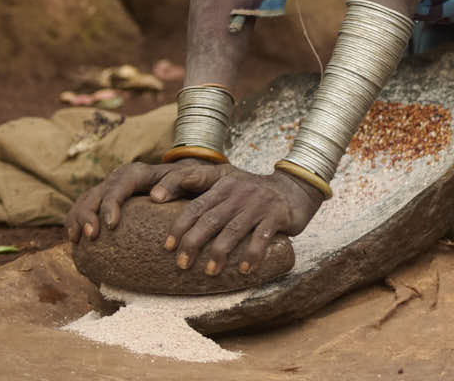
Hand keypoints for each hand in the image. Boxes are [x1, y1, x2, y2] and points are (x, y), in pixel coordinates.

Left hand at [64, 159, 323, 278]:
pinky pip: (261, 236)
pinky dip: (251, 254)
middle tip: (180, 264)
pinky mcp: (277, 214)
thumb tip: (168, 229)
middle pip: (208, 216)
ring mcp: (257, 202)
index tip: (158, 216)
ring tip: (209, 272)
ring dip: (218, 252)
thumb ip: (204, 199)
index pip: (191, 185)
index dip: (172, 195)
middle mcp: (237, 189)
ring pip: (232, 229)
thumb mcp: (228, 186)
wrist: (295, 187)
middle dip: (192, 241)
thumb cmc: (252, 194)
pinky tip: (243, 270)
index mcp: (221, 181)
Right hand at [66, 160, 187, 243]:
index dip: (110, 205)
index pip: (118, 187)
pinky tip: (75, 240)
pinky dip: (75, 222)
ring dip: (77, 220)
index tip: (110, 225)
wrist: (183, 177)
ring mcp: (109, 187)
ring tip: (78, 241)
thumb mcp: (189, 178)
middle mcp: (119, 177)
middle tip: (91, 237)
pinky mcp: (104, 197)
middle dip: (88, 215)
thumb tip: (156, 196)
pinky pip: (83, 207)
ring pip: (84, 200)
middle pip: (95, 194)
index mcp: (137, 173)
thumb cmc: (187, 181)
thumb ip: (176, 183)